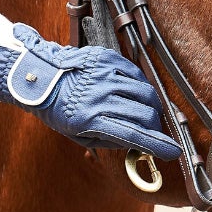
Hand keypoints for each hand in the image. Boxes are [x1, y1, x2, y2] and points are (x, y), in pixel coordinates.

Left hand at [0, 23, 180, 159]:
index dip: (158, 145)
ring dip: (151, 105)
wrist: (38, 78)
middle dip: (155, 125)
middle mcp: (99, 97)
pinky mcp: (106, 59)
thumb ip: (110, 140)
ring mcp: (104, 75)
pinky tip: (135, 91)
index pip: (134, 135)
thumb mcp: (78, 135)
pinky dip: (140, 84)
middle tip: (154, 129)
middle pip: (145, 114)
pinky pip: (135, 73)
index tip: (174, 152)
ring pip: (145, 92)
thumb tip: (141, 144)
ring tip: (146, 110)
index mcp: (90, 120)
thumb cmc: (58, 111)